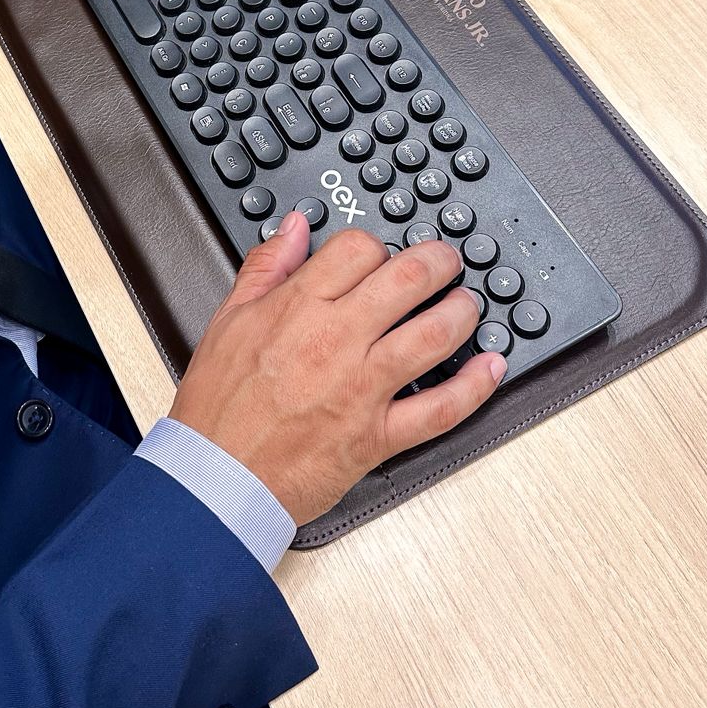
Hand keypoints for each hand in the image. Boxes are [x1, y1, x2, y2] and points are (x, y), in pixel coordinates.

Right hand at [172, 214, 505, 525]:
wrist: (215, 480)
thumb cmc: (218, 409)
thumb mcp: (227, 321)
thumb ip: (265, 268)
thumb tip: (292, 227)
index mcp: (297, 308)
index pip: (358, 249)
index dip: (378, 244)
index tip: (383, 256)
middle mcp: (335, 341)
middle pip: (408, 280)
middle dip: (439, 261)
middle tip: (447, 262)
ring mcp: (361, 389)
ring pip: (433, 335)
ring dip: (461, 312)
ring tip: (467, 305)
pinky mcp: (377, 436)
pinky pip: (440, 409)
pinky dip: (474, 387)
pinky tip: (490, 367)